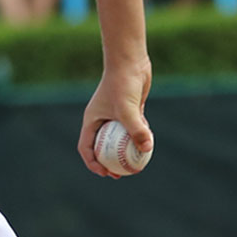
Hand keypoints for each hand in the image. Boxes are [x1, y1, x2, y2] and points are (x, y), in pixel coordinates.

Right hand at [77, 56, 152, 177]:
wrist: (130, 62)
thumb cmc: (122, 84)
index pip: (86, 147)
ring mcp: (115, 114)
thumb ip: (136, 130)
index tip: (106, 173)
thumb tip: (146, 149)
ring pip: (118, 138)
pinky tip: (149, 143)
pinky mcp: (130, 109)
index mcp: (92, 120)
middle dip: (109, 162)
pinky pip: (132, 128)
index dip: (93, 163)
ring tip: (136, 163)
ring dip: (125, 151)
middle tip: (120, 174)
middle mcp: (101, 119)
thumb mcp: (128, 109)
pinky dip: (138, 136)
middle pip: (102, 146)